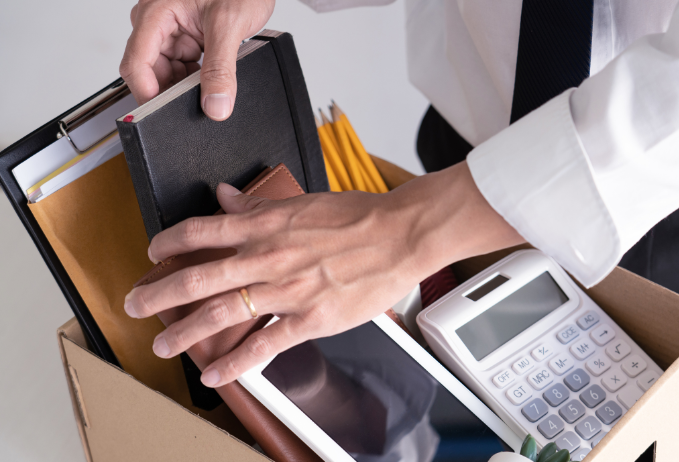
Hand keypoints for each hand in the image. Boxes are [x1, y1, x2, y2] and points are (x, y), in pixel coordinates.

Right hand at [120, 0, 275, 119]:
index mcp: (156, 13)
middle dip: (171, 92)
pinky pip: (181, 69)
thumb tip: (215, 106)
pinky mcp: (185, 40)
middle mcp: (157, 22)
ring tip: (211, 81)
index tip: (164, 115)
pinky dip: (195, 79)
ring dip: (186, 86)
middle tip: (198, 103)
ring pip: (166, 74)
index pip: (136, 63)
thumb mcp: (230, 26)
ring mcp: (170, 32)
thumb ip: (221, 69)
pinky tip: (212, 77)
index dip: (148, 93)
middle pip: (149, 73)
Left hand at [124, 163, 524, 386]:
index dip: (169, 243)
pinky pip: (263, 344)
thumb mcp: (304, 201)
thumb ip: (260, 203)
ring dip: (185, 331)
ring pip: (221, 314)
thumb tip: (227, 195)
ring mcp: (286, 290)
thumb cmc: (360, 216)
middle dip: (159, 294)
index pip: (201, 231)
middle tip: (134, 304)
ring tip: (163, 344)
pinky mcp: (309, 318)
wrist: (400, 234)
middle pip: (198, 278)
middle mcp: (267, 256)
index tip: (154, 253)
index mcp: (266, 224)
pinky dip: (236, 362)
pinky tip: (216, 373)